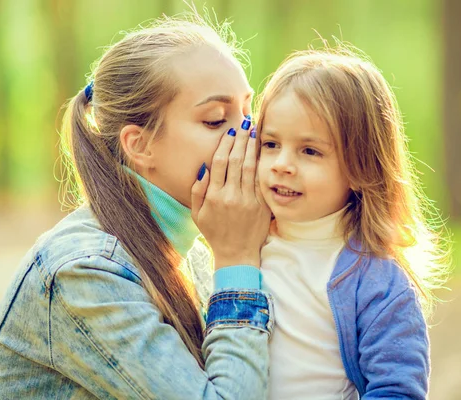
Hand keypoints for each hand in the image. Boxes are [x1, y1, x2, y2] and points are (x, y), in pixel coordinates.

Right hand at [191, 119, 269, 269]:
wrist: (238, 254)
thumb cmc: (215, 233)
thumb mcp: (198, 215)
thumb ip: (198, 191)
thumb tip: (203, 168)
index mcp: (214, 196)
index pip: (220, 162)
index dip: (225, 144)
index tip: (230, 132)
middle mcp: (231, 196)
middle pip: (237, 160)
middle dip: (241, 139)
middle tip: (245, 123)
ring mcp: (248, 201)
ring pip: (250, 167)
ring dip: (252, 146)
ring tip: (254, 131)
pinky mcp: (262, 205)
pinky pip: (261, 180)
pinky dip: (262, 163)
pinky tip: (263, 151)